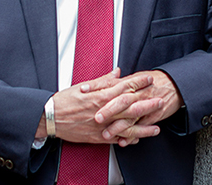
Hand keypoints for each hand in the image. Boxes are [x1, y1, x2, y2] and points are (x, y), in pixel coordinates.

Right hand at [35, 68, 155, 143]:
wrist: (51, 117)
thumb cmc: (65, 100)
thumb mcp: (84, 85)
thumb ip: (103, 80)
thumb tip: (117, 72)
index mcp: (100, 95)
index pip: (124, 87)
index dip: (138, 82)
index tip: (149, 79)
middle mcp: (104, 111)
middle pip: (130, 107)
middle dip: (147, 103)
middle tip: (160, 99)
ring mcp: (102, 126)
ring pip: (127, 127)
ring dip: (143, 127)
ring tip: (156, 126)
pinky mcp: (98, 137)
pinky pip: (117, 139)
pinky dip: (128, 139)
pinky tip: (138, 139)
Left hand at [95, 70, 183, 146]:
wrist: (174, 85)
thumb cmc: (152, 81)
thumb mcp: (133, 78)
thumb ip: (117, 80)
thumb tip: (102, 79)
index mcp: (129, 82)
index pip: (110, 82)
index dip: (96, 85)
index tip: (83, 90)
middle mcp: (136, 92)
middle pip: (121, 100)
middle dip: (108, 109)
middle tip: (96, 117)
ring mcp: (145, 104)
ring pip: (130, 116)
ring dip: (118, 126)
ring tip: (105, 134)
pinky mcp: (152, 116)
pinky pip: (141, 127)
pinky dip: (132, 135)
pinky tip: (122, 141)